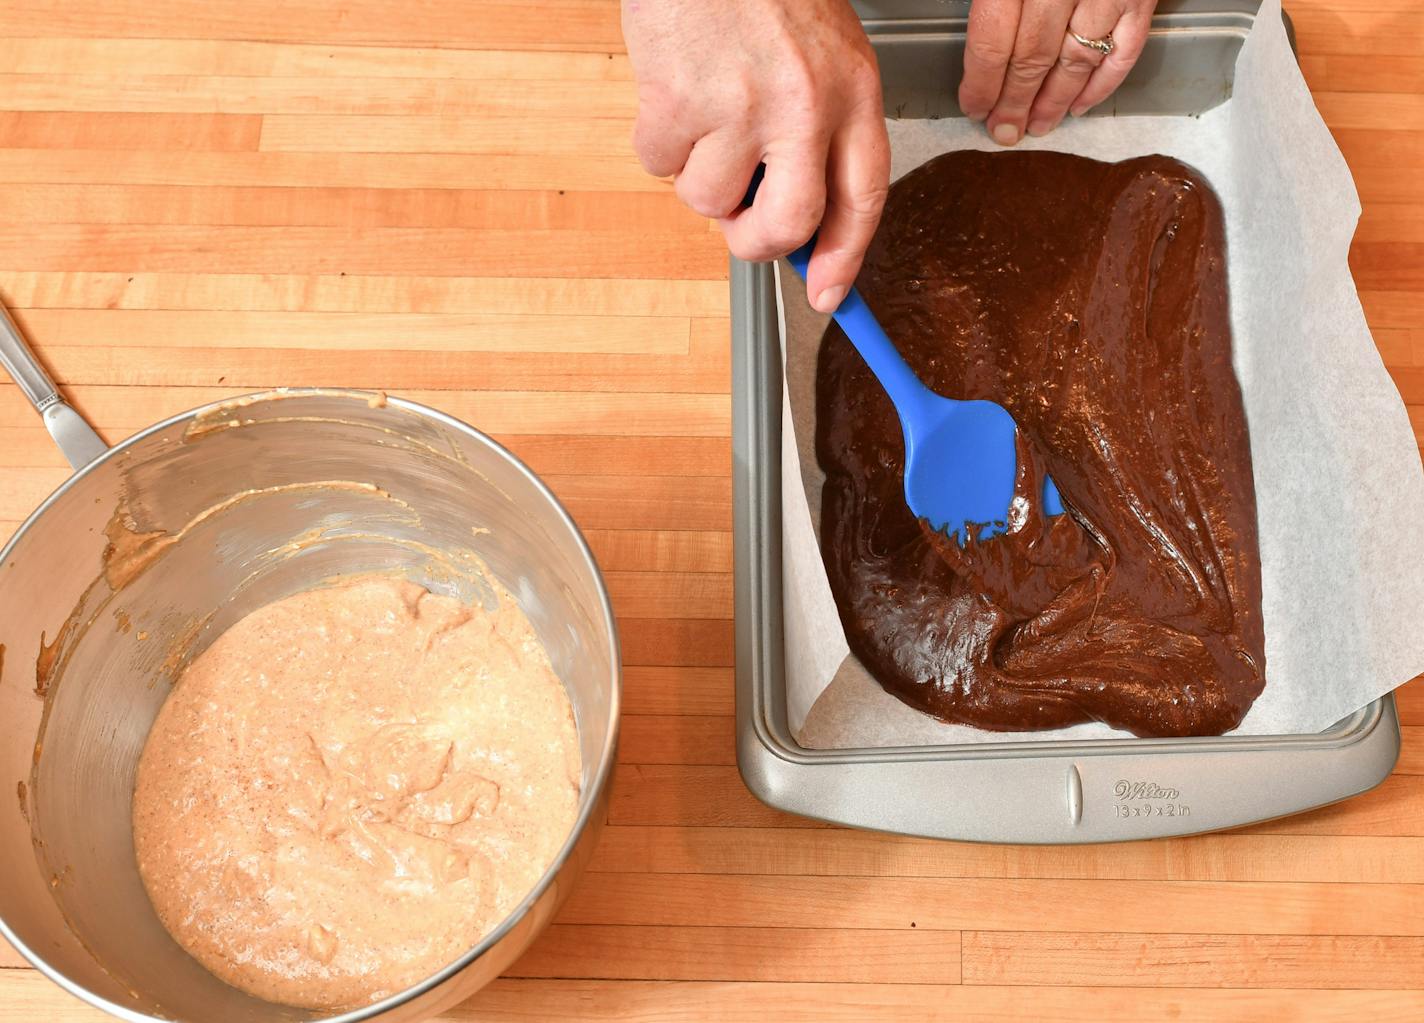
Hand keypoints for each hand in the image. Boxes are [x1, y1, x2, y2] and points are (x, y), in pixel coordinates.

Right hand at [621, 0, 889, 312]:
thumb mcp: (819, 52)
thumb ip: (819, 129)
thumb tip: (795, 218)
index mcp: (852, 90)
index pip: (863, 197)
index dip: (845, 257)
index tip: (827, 293)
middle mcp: (806, 105)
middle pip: (789, 224)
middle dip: (756, 244)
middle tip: (739, 227)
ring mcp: (742, 106)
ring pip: (710, 201)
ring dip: (696, 173)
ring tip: (701, 112)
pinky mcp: (680, 102)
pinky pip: (660, 164)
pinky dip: (658, 141)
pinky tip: (671, 90)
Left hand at [959, 0, 1157, 144]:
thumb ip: (994, 2)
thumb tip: (981, 58)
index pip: (993, 42)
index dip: (981, 83)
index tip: (973, 107)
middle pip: (1033, 58)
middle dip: (1014, 102)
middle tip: (1004, 130)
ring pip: (1077, 60)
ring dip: (1054, 101)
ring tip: (1037, 127)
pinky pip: (1124, 50)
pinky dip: (1102, 84)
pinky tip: (1081, 107)